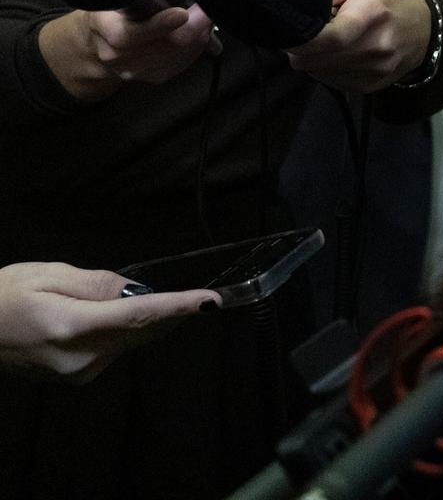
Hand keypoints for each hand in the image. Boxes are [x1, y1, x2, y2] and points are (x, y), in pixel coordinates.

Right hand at [0, 261, 217, 382]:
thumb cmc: (4, 296)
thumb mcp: (48, 275)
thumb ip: (98, 284)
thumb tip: (138, 290)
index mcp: (71, 328)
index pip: (139, 316)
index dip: (179, 307)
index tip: (211, 302)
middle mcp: (80, 358)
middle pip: (142, 332)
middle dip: (170, 311)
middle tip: (190, 295)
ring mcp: (78, 373)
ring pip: (132, 341)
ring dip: (145, 321)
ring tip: (115, 301)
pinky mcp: (77, 377)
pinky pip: (116, 349)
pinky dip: (125, 332)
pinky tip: (107, 318)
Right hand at [40, 0, 216, 102]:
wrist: (93, 42)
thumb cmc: (109, 2)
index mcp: (104, 28)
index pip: (128, 35)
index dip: (158, 25)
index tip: (181, 12)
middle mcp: (117, 54)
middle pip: (165, 45)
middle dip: (195, 26)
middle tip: (209, 8)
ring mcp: (135, 69)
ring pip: (178, 56)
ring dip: (199, 34)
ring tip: (206, 14)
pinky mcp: (152, 77)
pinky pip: (182, 64)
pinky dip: (196, 46)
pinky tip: (199, 30)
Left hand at [287, 0, 429, 92]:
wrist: (424, 32)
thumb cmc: (389, 4)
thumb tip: (301, 4)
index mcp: (371, 16)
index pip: (329, 38)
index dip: (302, 39)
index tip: (292, 33)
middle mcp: (375, 47)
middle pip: (316, 59)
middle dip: (303, 47)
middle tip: (312, 33)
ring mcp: (374, 70)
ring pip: (319, 72)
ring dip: (314, 59)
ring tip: (330, 42)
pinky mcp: (370, 86)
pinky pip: (331, 81)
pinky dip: (327, 69)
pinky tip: (339, 55)